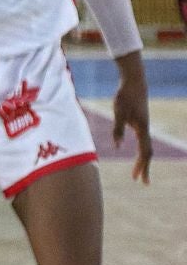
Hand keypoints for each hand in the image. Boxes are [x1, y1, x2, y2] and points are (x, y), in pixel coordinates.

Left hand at [112, 56, 152, 183]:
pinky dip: (141, 150)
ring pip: (146, 146)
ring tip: (138, 172)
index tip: (138, 179)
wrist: (134, 82)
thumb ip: (118, 129)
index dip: (142, 166)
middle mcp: (145, 129)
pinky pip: (143, 141)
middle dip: (144, 167)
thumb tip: (118, 147)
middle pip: (148, 152)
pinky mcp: (140, 122)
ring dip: (143, 160)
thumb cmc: (125, 96)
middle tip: (141, 182)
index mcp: (142, 129)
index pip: (144, 152)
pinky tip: (136, 153)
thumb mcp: (118, 112)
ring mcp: (143, 125)